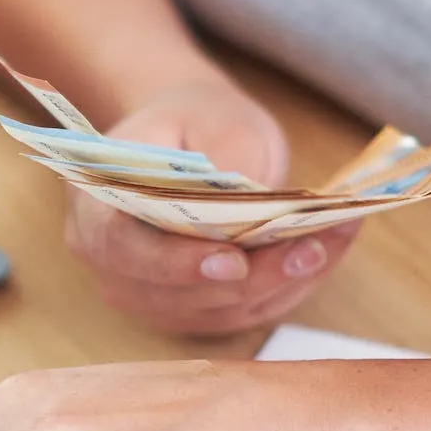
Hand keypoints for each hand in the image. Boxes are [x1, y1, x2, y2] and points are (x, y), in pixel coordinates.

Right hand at [67, 76, 357, 335]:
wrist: (184, 140)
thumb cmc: (190, 123)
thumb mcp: (207, 118)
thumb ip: (224, 157)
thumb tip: (259, 200)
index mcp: (96, 212)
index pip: (127, 251)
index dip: (179, 262)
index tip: (234, 260)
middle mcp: (116, 269)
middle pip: (184, 293)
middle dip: (256, 274)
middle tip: (312, 245)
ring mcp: (154, 299)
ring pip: (225, 308)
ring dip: (285, 280)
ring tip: (334, 238)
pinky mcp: (196, 312)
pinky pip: (247, 311)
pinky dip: (292, 284)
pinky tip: (328, 250)